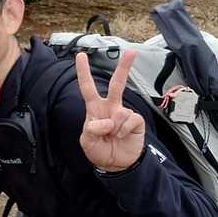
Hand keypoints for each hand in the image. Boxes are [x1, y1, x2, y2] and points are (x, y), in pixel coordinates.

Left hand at [75, 49, 145, 171]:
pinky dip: (123, 131)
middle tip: (131, 52)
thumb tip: (106, 121)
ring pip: (120, 112)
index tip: (81, 55)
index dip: (83, 72)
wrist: (117, 165)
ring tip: (112, 137)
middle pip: (117, 84)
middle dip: (124, 67)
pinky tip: (122, 136)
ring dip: (114, 128)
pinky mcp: (136, 121)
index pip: (88, 88)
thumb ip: (91, 130)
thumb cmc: (99, 150)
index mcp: (94, 109)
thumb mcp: (87, 142)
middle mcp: (110, 107)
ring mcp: (124, 113)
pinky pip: (129, 121)